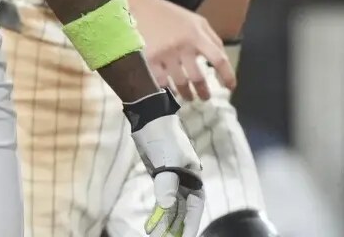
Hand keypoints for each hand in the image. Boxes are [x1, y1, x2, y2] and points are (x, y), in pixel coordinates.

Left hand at [125, 90, 204, 235]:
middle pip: (182, 210)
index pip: (194, 208)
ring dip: (165, 222)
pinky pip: (161, 199)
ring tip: (154, 235)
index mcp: (193, 178)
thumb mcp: (167, 162)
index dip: (190, 225)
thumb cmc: (163, 138)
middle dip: (175, 227)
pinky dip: (157, 212)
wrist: (149, 118)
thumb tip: (167, 207)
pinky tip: (151, 224)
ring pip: (171, 207)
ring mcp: (172, 179)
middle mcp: (185, 181)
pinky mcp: (159, 176)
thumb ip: (167, 186)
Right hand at [131, 0, 234, 100]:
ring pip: (180, 83)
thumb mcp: (197, 21)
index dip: (227, 75)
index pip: (219, 59)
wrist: (142, 7)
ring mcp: (166, 54)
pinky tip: (169, 90)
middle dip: (203, 91)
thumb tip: (223, 61)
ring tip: (188, 97)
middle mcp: (183, 46)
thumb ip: (212, 39)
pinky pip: (161, 81)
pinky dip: (167, 88)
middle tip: (205, 98)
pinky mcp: (150, 59)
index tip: (230, 87)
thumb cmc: (172, 16)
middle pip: (198, 77)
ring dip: (186, 93)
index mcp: (197, 36)